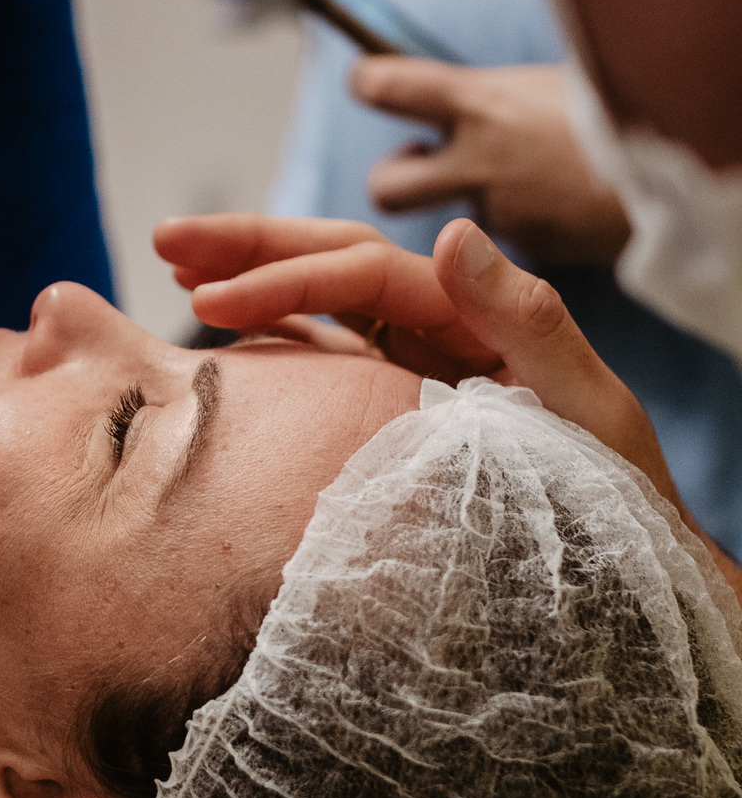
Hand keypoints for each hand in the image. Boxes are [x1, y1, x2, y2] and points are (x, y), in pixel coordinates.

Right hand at [154, 211, 675, 501]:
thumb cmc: (617, 494)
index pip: (368, 271)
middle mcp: (444, 325)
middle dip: (251, 246)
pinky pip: (331, 351)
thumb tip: (452, 233)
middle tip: (167, 238)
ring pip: (323, 297)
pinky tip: (226, 332)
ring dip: (252, 277)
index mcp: (479, 315)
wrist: (630, 564)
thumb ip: (528, 322)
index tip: (212, 300)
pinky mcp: (399, 402)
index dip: (287, 276)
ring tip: (178, 267)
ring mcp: (417, 361)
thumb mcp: (587, 407)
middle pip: (335, 260)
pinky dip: (277, 332)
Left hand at [353, 59, 630, 266]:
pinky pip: (508, 242)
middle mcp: (481, 164)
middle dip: (395, 174)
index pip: (387, 89)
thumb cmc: (630, 107)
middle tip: (420, 161)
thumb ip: (510, 90)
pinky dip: (525, 229)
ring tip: (516, 183)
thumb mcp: (563, 75)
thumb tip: (481, 85)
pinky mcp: (532, 252)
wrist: (688, 170)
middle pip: (386, 184)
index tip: (373, 84)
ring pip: (450, 220)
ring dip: (468, 205)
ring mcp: (503, 215)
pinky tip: (565, 207)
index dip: (371, 85)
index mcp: (484, 103)